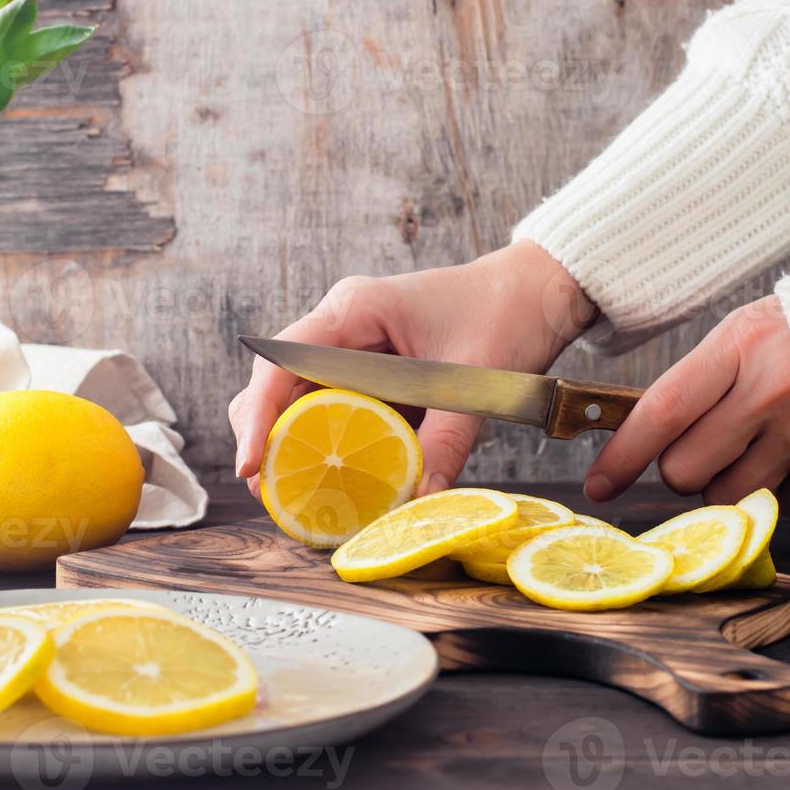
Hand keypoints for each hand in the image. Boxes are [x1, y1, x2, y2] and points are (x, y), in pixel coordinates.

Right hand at [230, 241, 594, 497]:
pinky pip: (334, 408)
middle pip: (275, 383)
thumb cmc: (506, 313)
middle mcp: (341, 325)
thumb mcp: (476, 380)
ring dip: (293, 444)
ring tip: (298, 495)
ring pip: (297, 399)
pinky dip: (328, 443)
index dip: (259, 416)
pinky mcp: (370, 369)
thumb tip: (418, 500)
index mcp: (355, 309)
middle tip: (275, 495)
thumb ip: (445, 441)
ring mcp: (352, 346)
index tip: (252, 466)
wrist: (537, 289)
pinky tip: (337, 480)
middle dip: (266, 438)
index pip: (281, 361)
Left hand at [584, 295, 789, 514]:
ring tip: (753, 450)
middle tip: (704, 449)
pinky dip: (784, 492)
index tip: (598, 485)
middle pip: (686, 470)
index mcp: (739, 346)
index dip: (624, 454)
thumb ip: (708, 376)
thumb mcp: (754, 330)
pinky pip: (785, 505)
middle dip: (681, 471)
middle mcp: (769, 390)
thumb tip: (656, 430)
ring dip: (728, 487)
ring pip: (729, 496)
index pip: (663, 410)